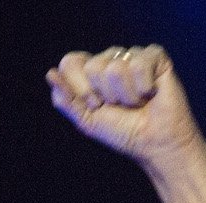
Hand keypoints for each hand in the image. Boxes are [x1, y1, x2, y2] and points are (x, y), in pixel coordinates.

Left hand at [46, 46, 205, 202]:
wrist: (154, 143)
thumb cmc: (123, 132)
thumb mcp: (87, 121)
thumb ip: (66, 99)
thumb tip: (50, 73)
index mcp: (91, 72)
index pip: (71, 62)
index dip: (79, 87)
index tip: (95, 106)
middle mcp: (110, 59)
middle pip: (93, 66)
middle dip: (105, 94)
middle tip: (119, 106)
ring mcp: (132, 56)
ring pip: (115, 67)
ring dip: (125, 95)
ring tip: (136, 102)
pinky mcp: (154, 57)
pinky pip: (138, 64)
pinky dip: (143, 87)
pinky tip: (150, 93)